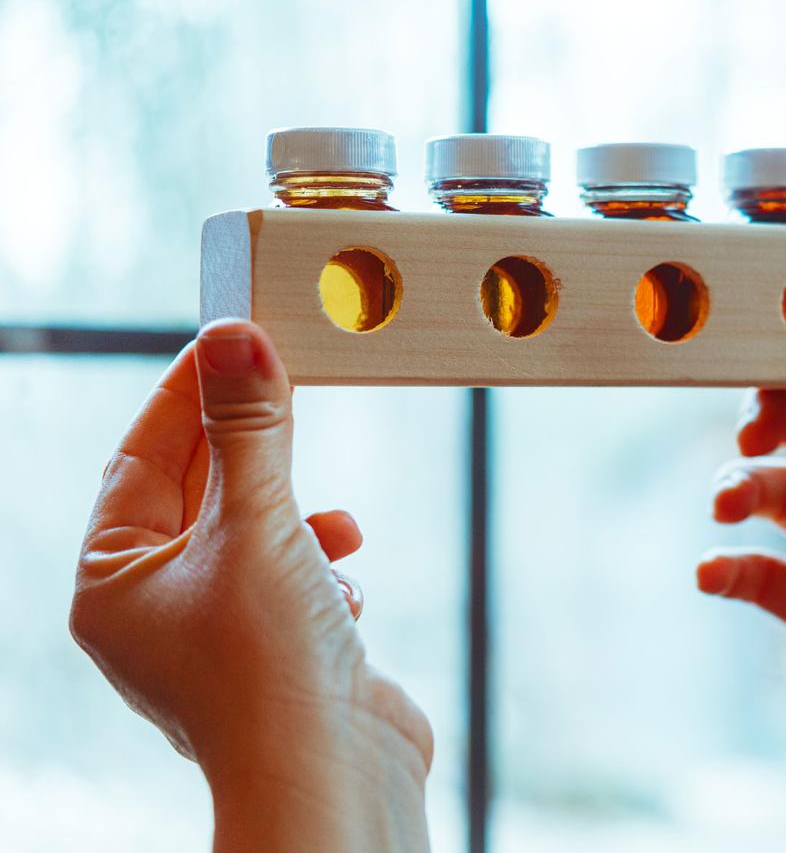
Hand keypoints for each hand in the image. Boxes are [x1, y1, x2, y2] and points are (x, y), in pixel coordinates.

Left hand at [70, 319, 431, 852]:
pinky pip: (290, 580)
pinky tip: (346, 578)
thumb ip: (250, 429)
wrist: (334, 778)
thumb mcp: (256, 525)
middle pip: (198, 493)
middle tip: (289, 387)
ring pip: (250, 536)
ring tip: (333, 522)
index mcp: (110, 583)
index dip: (186, 394)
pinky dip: (319, 567)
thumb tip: (236, 338)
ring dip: (296, 516)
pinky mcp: (276, 654)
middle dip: (252, 451)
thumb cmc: (269, 668)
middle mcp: (152, 610)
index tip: (232, 341)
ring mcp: (215, 636)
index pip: (139, 458)